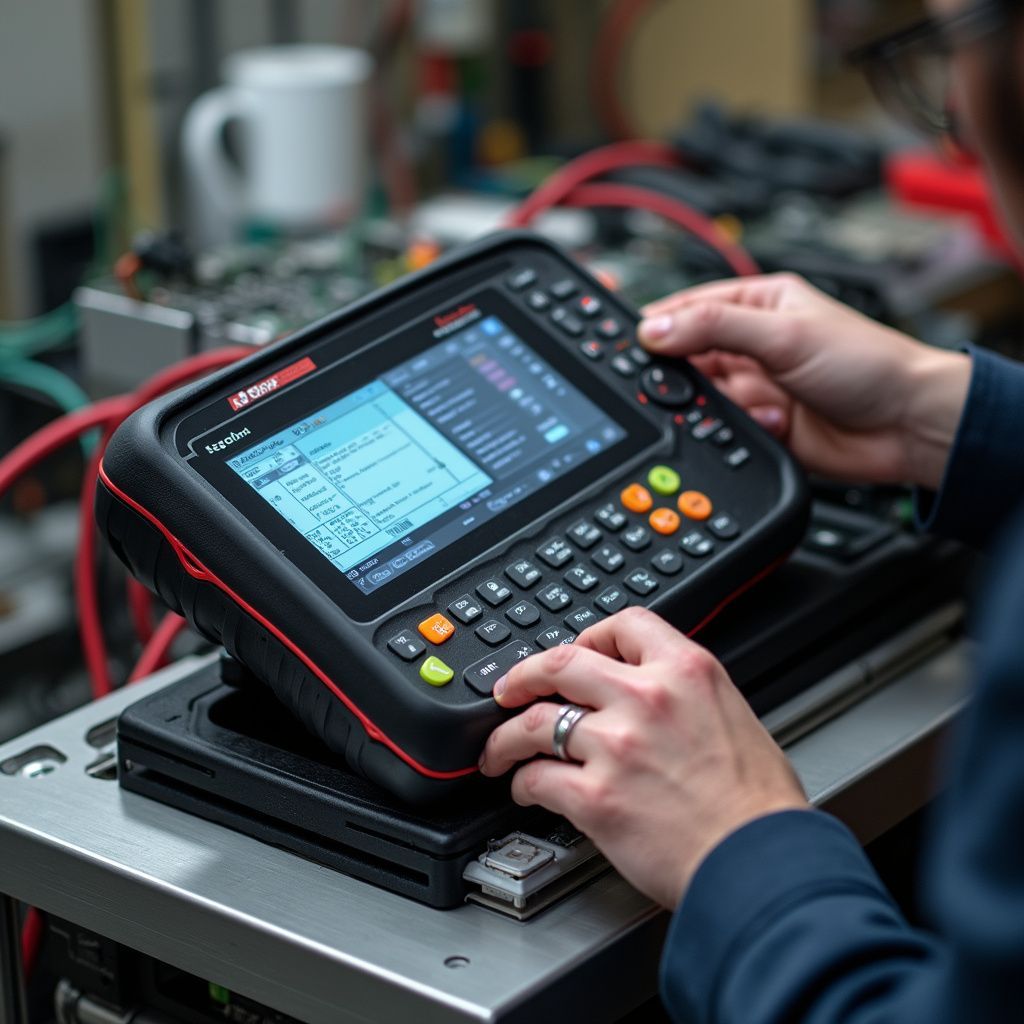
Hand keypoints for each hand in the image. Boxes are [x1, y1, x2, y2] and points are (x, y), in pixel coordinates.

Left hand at [478, 607, 807, 908]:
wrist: (761, 863)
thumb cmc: (757, 804)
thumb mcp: (732, 716)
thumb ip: (684, 696)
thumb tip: (648, 695)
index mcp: (687, 671)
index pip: (624, 625)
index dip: (590, 635)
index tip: (576, 650)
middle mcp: (647, 699)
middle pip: (560, 663)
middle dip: (524, 675)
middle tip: (509, 689)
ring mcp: (617, 746)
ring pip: (534, 722)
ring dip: (506, 737)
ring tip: (498, 750)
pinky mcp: (596, 798)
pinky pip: (536, 778)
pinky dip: (521, 784)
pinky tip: (524, 790)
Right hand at [638, 274, 970, 489]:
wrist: (907, 427)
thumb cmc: (869, 365)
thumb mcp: (784, 336)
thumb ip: (715, 328)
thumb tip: (655, 330)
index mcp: (757, 306)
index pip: (687, 309)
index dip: (657, 326)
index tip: (632, 343)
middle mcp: (751, 345)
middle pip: (686, 358)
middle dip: (683, 377)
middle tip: (682, 387)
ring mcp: (754, 387)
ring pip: (702, 400)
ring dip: (717, 408)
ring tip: (747, 405)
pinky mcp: (759, 425)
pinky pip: (723, 432)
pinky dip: (741, 431)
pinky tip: (774, 422)